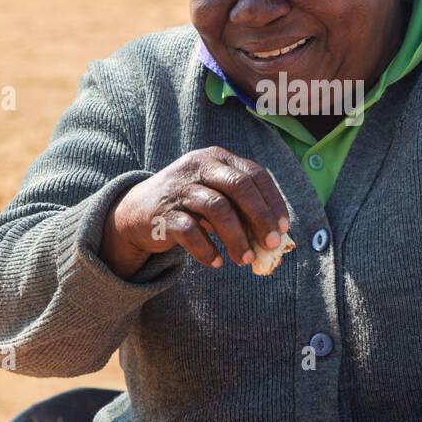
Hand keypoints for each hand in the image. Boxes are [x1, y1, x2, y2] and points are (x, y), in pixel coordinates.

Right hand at [99, 147, 289, 278]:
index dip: (273, 201)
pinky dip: (206, 250)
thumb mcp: (215, 195)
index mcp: (217, 158)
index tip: (284, 227)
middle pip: (238, 187)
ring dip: (237, 238)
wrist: (137, 211)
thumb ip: (242, 208)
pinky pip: (190, 232)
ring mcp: (179, 188)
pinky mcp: (163, 213)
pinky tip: (216, 262)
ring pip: (217, 209)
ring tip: (245, 260)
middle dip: (260, 218)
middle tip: (271, 245)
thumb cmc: (189, 204)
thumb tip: (276, 237)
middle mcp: (198, 167)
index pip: (254, 173)